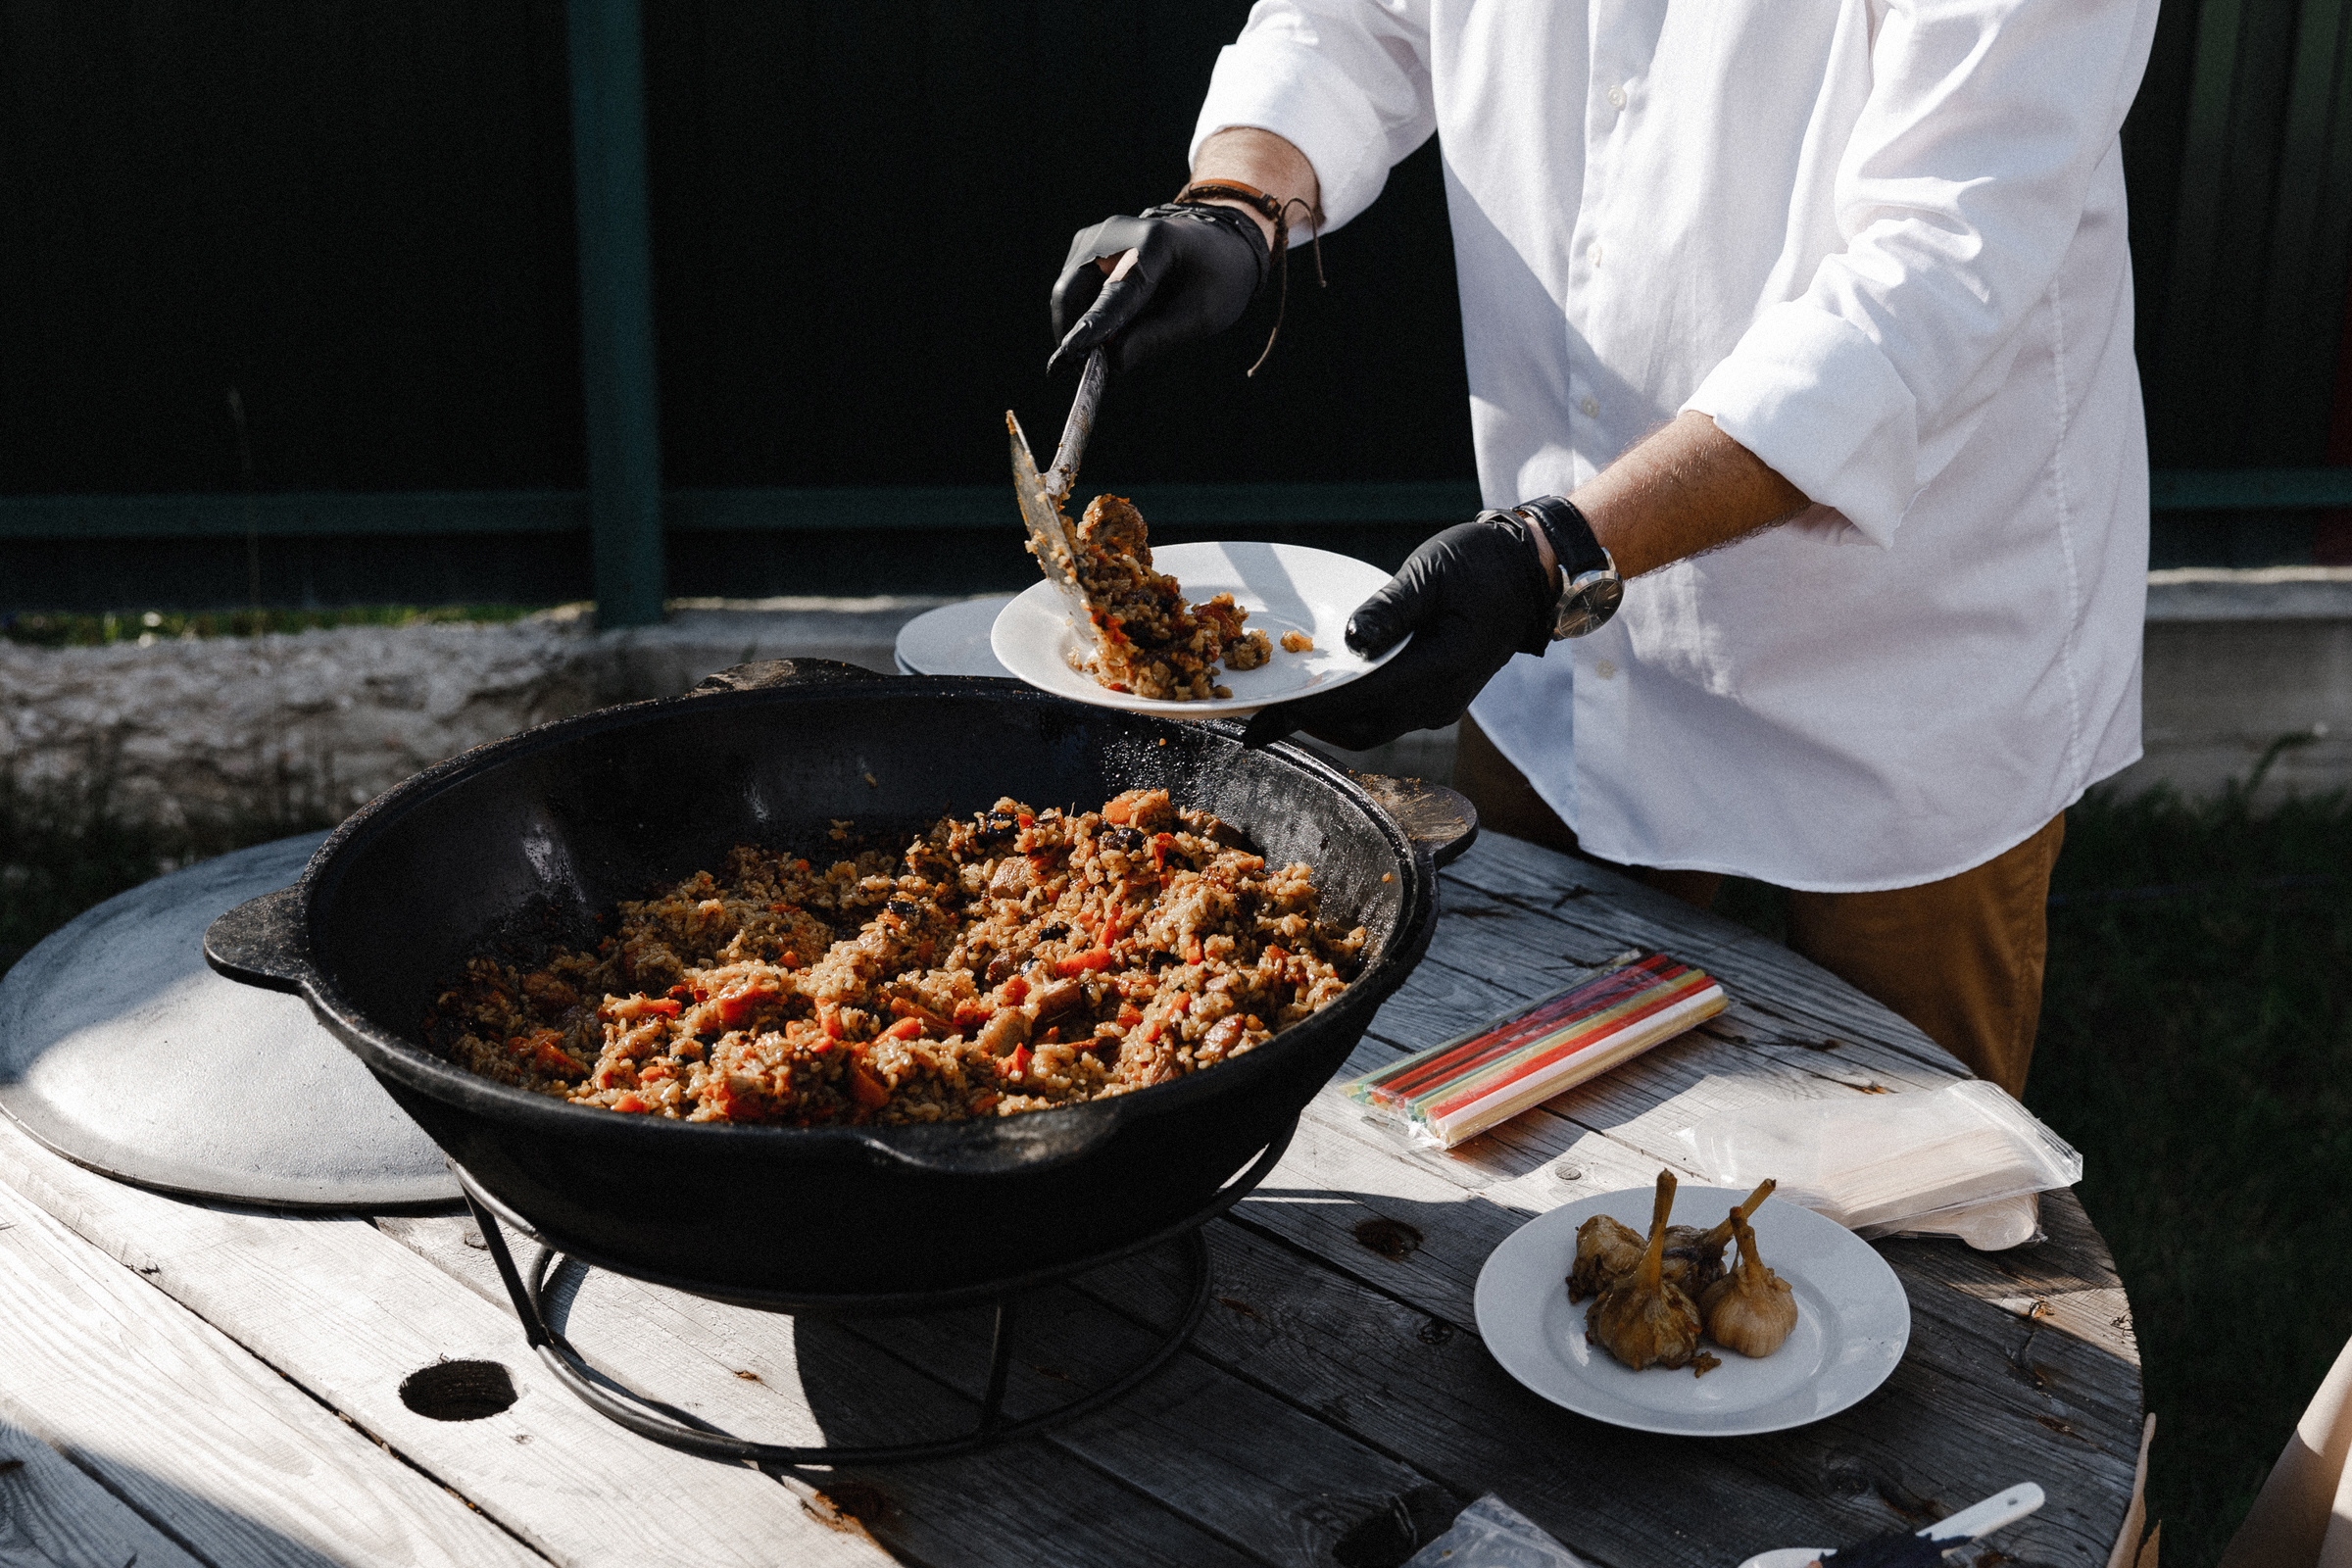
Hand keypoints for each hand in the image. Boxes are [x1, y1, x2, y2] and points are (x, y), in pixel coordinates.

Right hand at [1048, 203, 1268, 376]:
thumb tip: (1112, 363)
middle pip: (1074, 289)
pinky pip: (1072, 287)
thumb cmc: (1213, 280)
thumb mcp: (1202, 314)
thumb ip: (1157, 337)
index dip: (1095, 323)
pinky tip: (1109, 323)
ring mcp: (1096, 235)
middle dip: (1074, 334)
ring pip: (1067, 292)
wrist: (1213, 242)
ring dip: (1078, 326)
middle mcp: (1116, 232)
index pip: (1119, 289)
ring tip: (1103, 350)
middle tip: (1085, 371)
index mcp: (1156, 242)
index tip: (1072, 352)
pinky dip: (1083, 312)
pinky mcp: (1085, 244)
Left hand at [1240, 515, 1556, 750]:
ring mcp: (1441, 705)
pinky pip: (1387, 718)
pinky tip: (1323, 697)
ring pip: (1373, 729)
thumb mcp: (1431, 573)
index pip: (1364, 698)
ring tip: (1283, 710)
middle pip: (1362, 729)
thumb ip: (1390, 609)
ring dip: (1328, 723)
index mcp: (1442, 666)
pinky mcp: (1437, 700)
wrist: (1528, 575)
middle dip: (1310, 725)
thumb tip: (1351, 641)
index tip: (1269, 713)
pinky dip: (1351, 713)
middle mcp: (1441, 698)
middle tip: (1262, 718)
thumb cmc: (1480, 564)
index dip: (1312, 709)